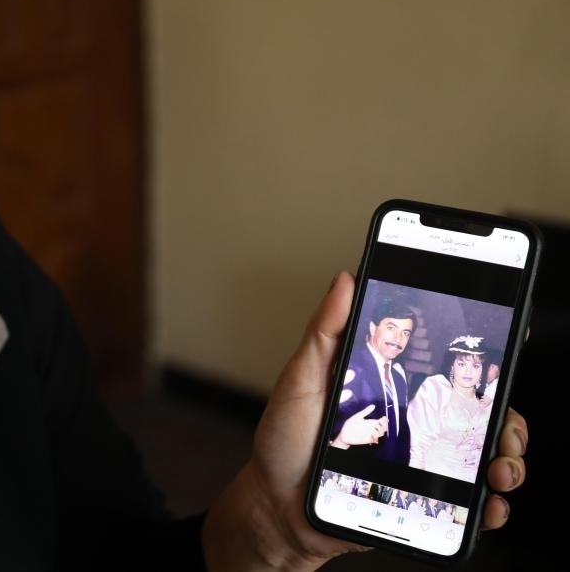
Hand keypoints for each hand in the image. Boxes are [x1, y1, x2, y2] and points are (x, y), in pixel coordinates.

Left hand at [200, 271, 529, 569]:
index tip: (510, 343)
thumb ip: (325, 332)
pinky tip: (489, 503)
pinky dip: (491, 506)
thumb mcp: (300, 380)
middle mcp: (413, 421)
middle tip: (501, 425)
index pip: (446, 366)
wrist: (276, 507)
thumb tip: (346, 280)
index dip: (482, 359)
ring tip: (497, 469)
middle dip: (506, 416)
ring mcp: (420, 462)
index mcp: (390, 386)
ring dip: (507, 460)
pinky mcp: (420, 500)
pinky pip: (469, 504)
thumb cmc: (284, 441)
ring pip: (485, 455)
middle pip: (481, 412)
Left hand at [333, 405, 386, 447]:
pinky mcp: (368, 440)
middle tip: (378, 424)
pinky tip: (370, 435)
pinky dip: (375, 437)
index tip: (383, 418)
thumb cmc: (351, 424)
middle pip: (384, 428)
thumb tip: (373, 405)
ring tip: (373, 430)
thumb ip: (366, 411)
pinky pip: (375, 440)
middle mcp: (372, 428)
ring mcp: (371, 434)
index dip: (385, 420)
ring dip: (379, 432)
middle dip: (384, 426)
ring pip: (381, 434)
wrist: (345, 433)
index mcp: (371, 422)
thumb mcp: (358, 416)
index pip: (382, 422)